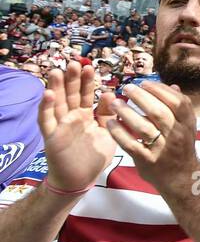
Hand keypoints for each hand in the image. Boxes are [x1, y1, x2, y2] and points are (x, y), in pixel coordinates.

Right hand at [37, 62, 115, 191]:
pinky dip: (46, 107)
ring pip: (57, 103)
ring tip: (57, 71)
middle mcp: (72, 117)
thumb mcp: (108, 133)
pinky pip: (46, 120)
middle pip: (71, 94)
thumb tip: (112, 94)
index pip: (87, 94)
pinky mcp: (51, 135)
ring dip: (56, 87)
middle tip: (74, 62)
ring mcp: (60, 124)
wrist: (80, 179)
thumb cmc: (94, 156)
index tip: (90, 67)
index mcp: (86, 115)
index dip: (88, 82)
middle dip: (72, 79)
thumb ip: (110, 115)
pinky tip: (47, 93)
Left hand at [105, 81, 199, 195]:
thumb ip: (180, 108)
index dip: (160, 90)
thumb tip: (172, 85)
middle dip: (141, 97)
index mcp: (188, 124)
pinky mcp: (148, 160)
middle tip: (127, 88)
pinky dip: (119, 132)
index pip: (177, 102)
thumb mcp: (187, 127)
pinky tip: (111, 122)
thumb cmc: (182, 148)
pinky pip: (130, 144)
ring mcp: (162, 149)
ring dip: (126, 112)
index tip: (144, 83)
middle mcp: (177, 135)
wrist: (182, 178)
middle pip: (158, 112)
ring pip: (143, 127)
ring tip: (115, 102)